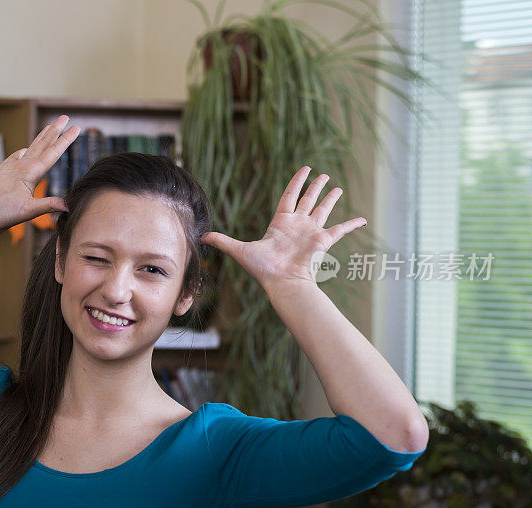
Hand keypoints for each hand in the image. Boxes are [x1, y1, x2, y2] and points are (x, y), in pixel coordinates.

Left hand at [0, 115, 79, 232]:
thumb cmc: (4, 215)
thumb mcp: (29, 211)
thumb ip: (49, 205)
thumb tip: (68, 205)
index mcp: (31, 172)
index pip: (53, 153)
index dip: (66, 140)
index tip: (76, 128)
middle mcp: (21, 165)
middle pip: (42, 144)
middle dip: (55, 130)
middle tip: (65, 116)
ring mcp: (10, 166)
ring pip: (30, 147)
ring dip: (41, 137)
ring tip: (49, 126)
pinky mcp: (1, 170)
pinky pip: (16, 156)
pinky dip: (24, 151)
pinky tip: (25, 149)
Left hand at [200, 166, 366, 290]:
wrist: (281, 282)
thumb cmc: (263, 269)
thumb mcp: (240, 250)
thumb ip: (223, 241)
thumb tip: (202, 236)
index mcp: (281, 222)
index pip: (290, 196)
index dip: (297, 182)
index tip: (304, 169)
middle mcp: (298, 225)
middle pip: (308, 200)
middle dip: (316, 187)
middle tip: (324, 175)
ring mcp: (311, 232)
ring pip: (323, 209)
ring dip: (331, 198)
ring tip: (338, 187)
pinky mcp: (323, 241)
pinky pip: (340, 230)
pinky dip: (351, 224)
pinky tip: (362, 219)